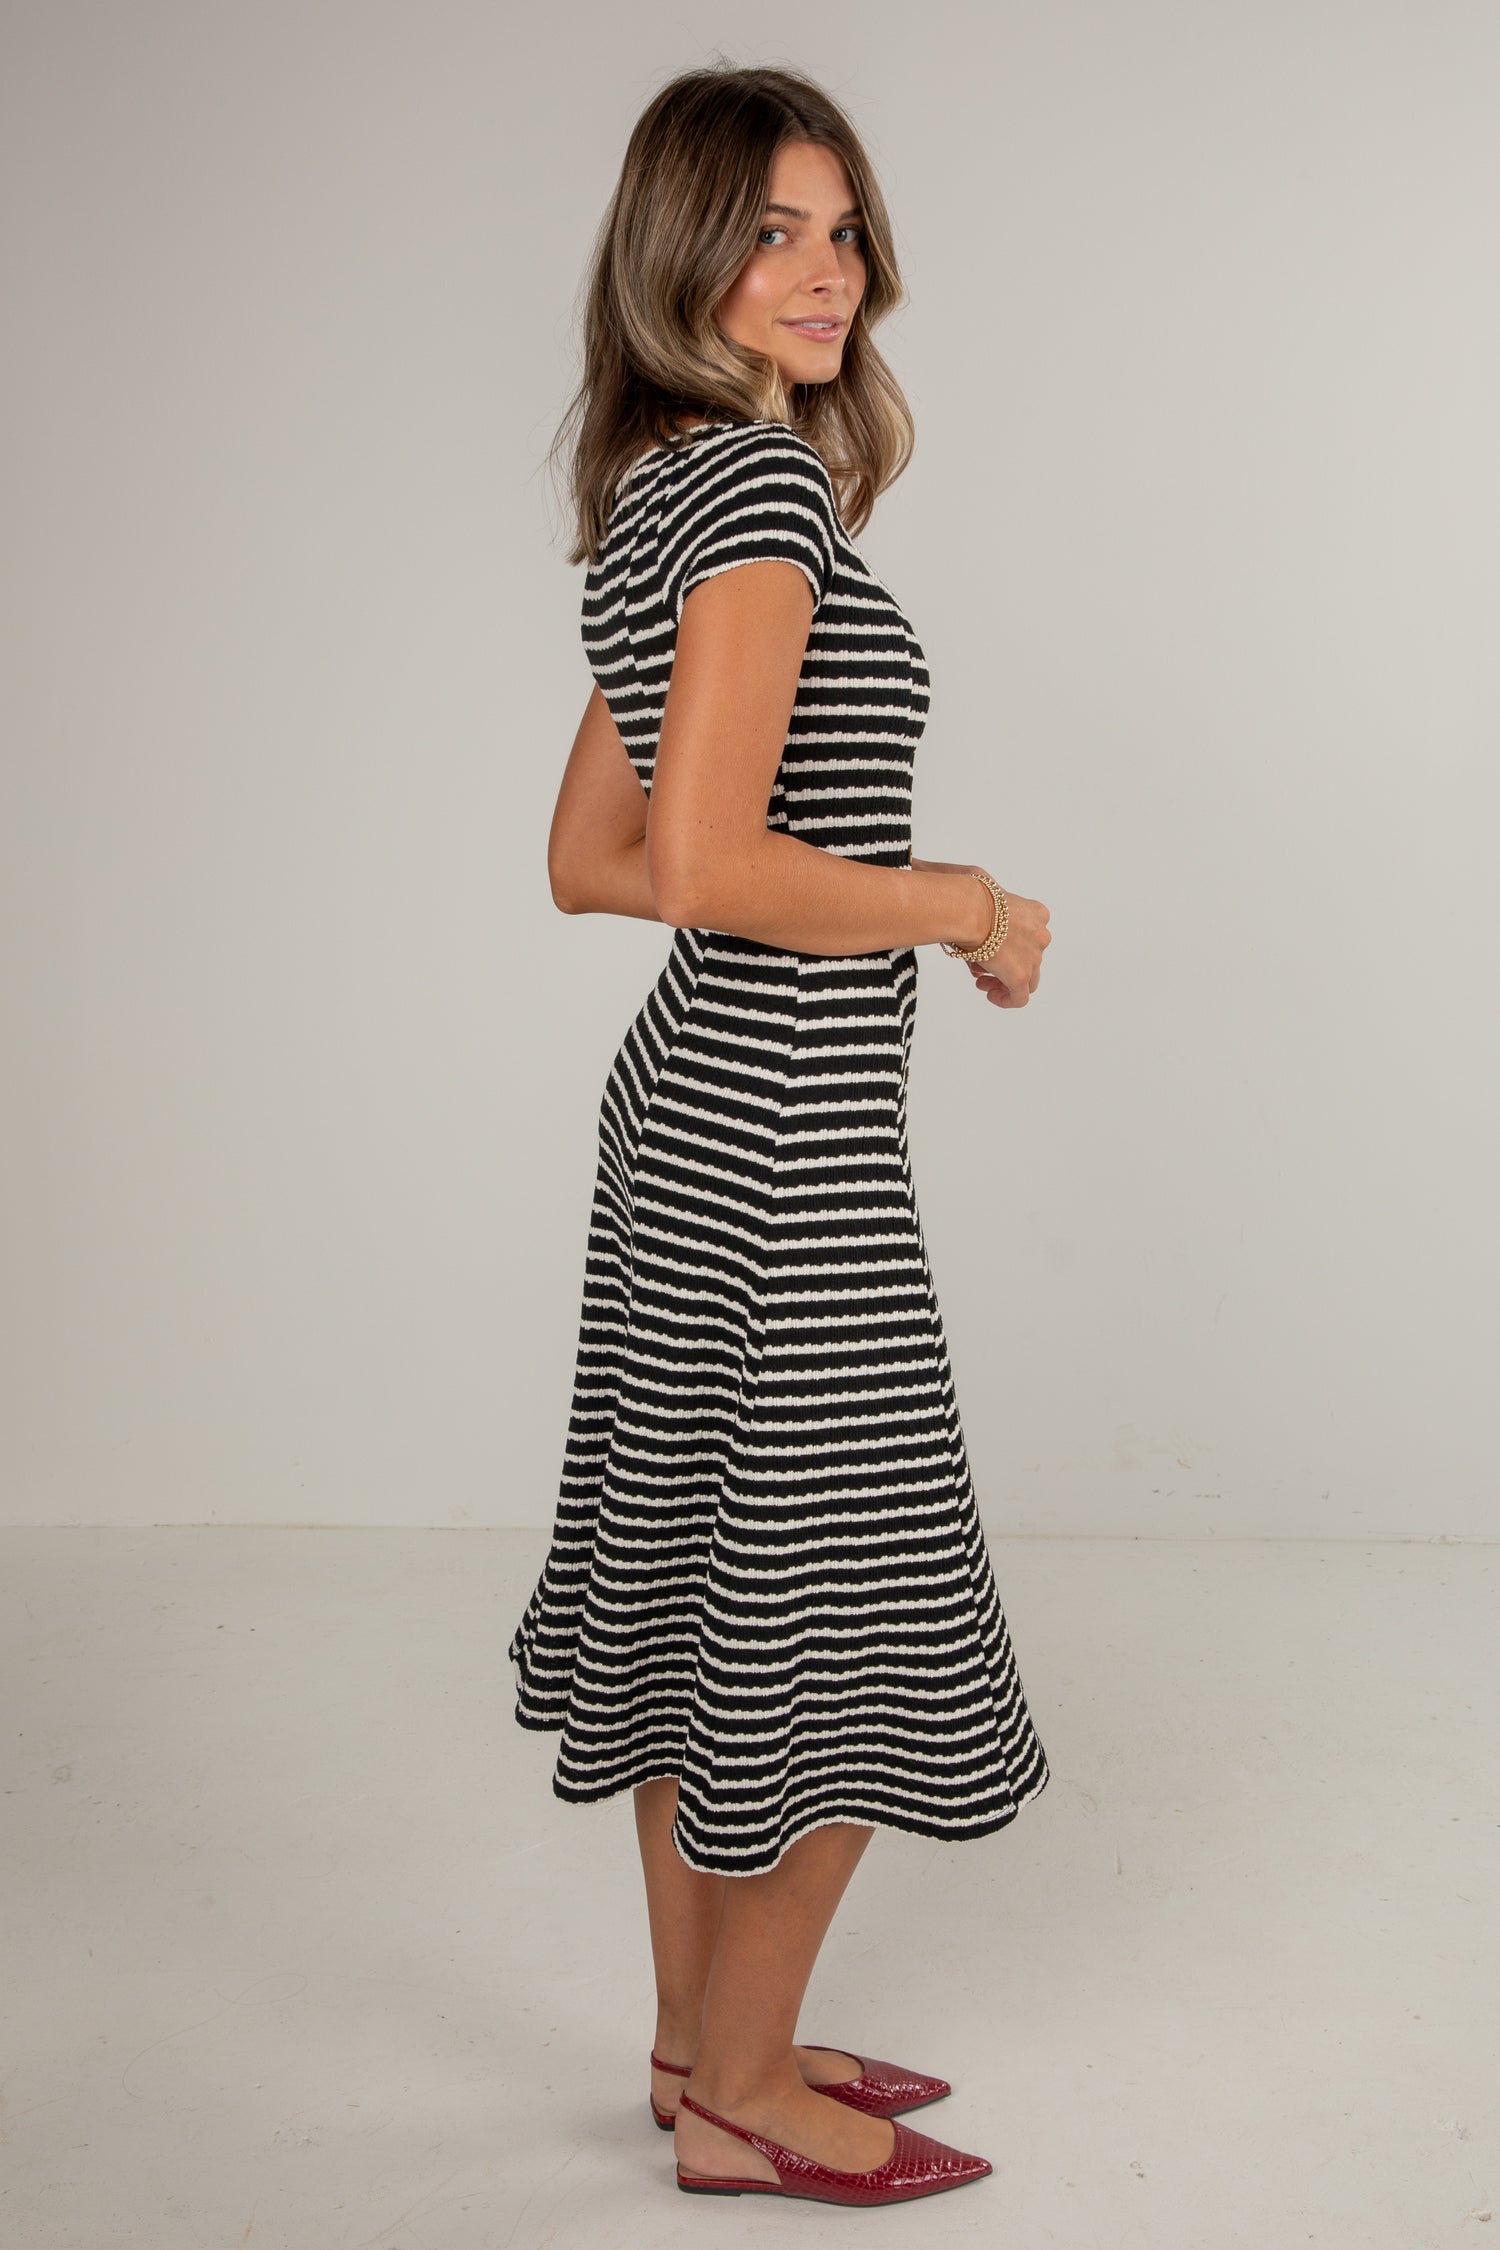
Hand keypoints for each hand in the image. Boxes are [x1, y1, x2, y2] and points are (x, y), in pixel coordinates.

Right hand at [909, 858, 1050, 1008]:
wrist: (964, 908)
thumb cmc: (962, 891)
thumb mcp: (965, 876)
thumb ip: (953, 877)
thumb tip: (919, 865)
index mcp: (1033, 911)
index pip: (1029, 932)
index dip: (1007, 942)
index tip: (984, 944)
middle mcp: (1039, 934)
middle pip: (1028, 957)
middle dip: (1002, 963)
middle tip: (977, 966)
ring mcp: (1033, 957)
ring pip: (1027, 979)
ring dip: (1002, 981)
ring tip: (979, 981)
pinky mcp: (1021, 977)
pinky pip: (1020, 998)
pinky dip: (1006, 999)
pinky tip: (989, 995)